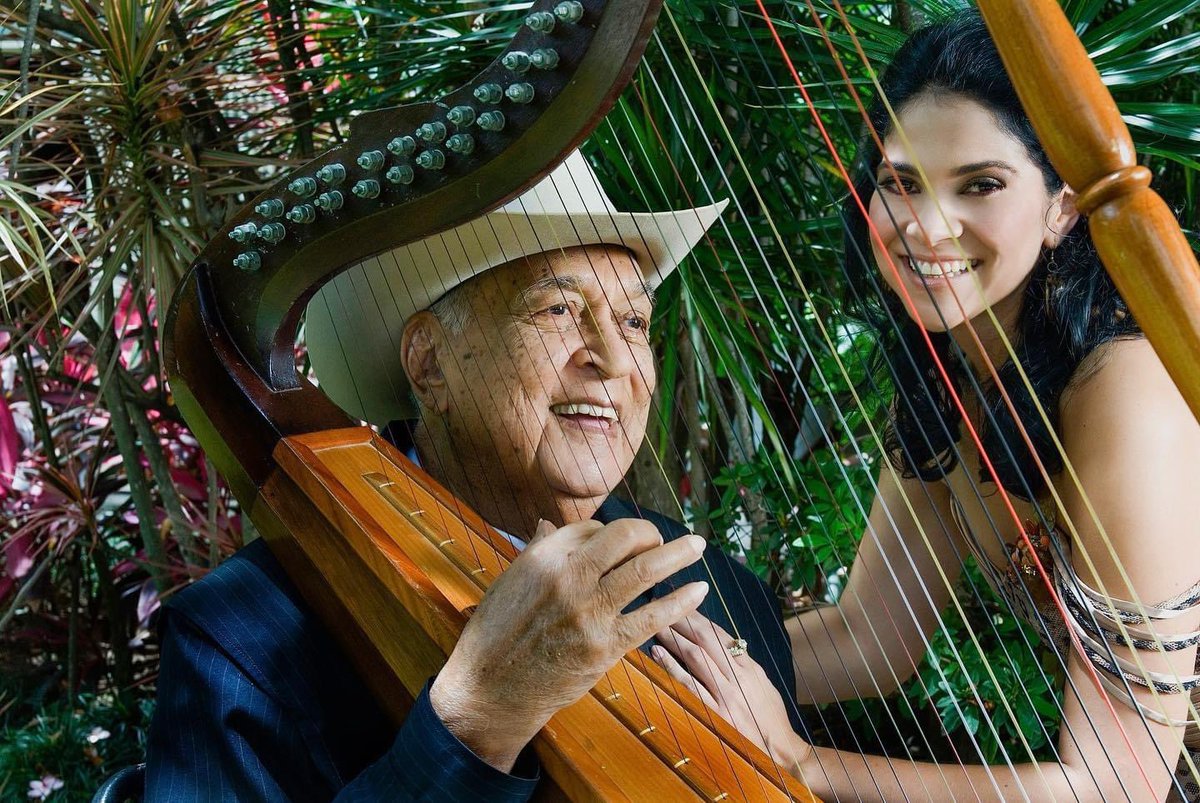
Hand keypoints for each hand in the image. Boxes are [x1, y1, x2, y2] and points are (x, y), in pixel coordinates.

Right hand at [431, 518, 708, 770]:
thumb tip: (549, 523)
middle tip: (661, 539)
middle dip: (650, 533)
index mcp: (543, 555)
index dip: (611, 534)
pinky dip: (680, 601)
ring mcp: (589, 611)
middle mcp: (568, 576)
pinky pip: (652, 616)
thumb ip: (537, 551)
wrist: (490, 689)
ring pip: (645, 570)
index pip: (593, 528)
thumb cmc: (496, 633)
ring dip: (678, 553)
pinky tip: (698, 590)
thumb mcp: (509, 580)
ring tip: (698, 545)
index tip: (620, 545)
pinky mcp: (604, 646)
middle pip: (625, 537)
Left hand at [652, 611, 810, 769]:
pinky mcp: (716, 716)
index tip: (681, 605)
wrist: (783, 755)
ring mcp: (727, 696)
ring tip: (656, 625)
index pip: (719, 635)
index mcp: (749, 668)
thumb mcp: (762, 686)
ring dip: (674, 638)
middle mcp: (738, 677)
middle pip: (705, 639)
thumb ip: (742, 664)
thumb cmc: (771, 721)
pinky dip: (672, 667)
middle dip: (683, 620)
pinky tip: (658, 654)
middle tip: (662, 606)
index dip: (698, 617)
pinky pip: (690, 686)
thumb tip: (723, 644)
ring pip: (696, 657)